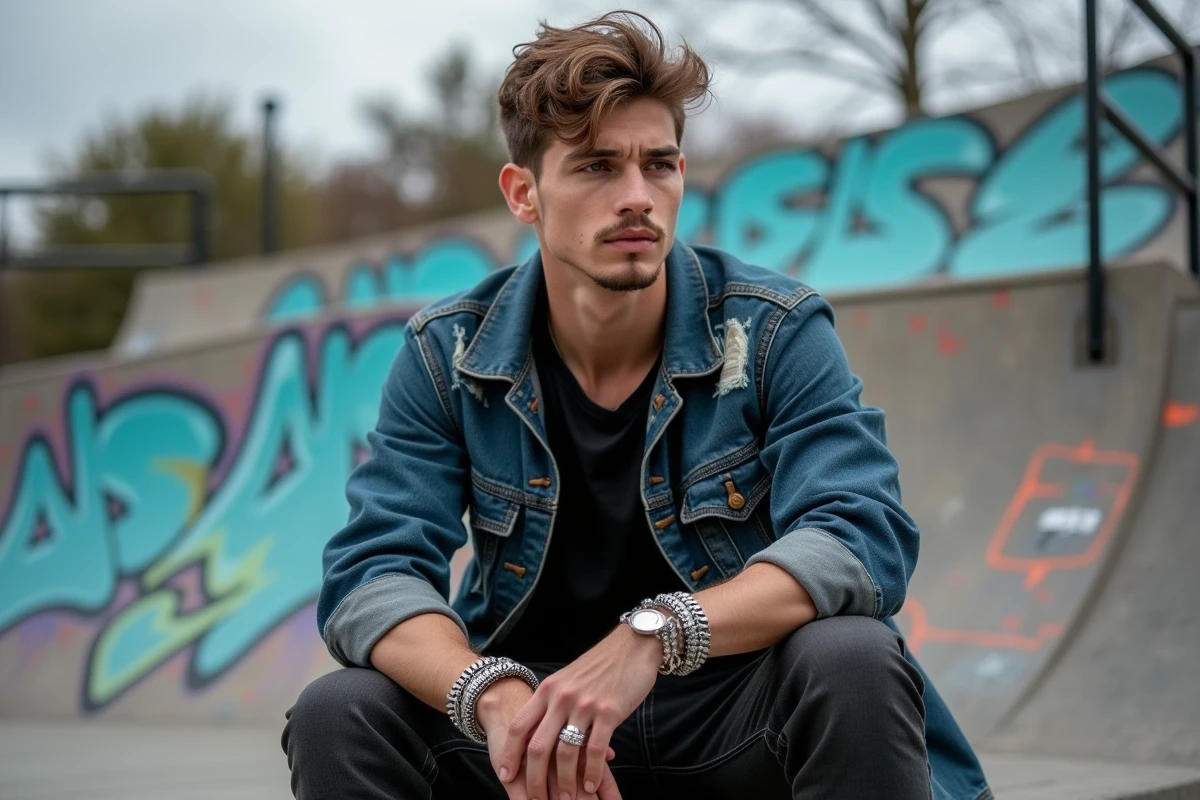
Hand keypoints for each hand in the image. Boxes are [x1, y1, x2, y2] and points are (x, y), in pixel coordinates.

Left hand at [479, 678, 620, 799]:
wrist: (632, 646)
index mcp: (548, 690)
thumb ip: (554, 702)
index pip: (520, 727)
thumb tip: (542, 729)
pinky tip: (591, 784)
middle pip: (538, 746)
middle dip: (534, 778)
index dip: (510, 754)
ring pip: (565, 753)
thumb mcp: (568, 679)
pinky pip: (595, 750)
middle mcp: (561, 698)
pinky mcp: (609, 712)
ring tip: (567, 799)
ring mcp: (584, 705)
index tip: (505, 774)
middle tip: (536, 799)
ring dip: (564, 782)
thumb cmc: (601, 665)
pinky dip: (591, 772)